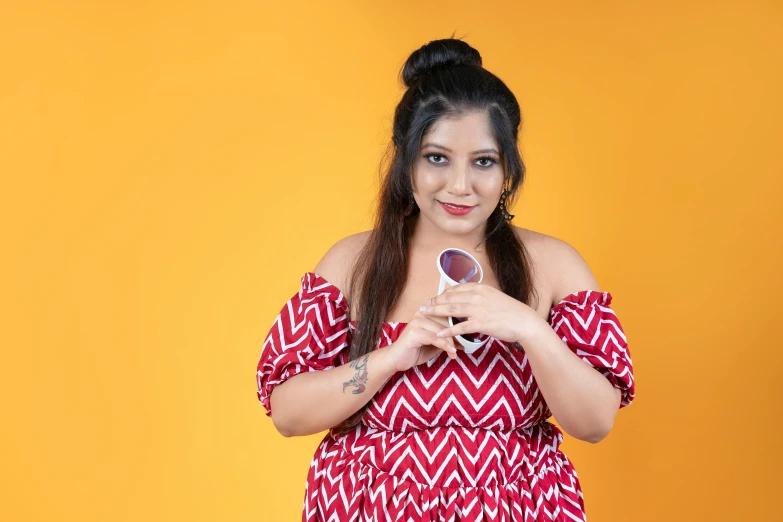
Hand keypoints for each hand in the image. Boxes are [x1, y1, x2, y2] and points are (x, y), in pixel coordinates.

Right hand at [384, 310, 459, 372]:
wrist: (397, 359)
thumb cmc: (417, 349)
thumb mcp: (436, 342)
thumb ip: (447, 336)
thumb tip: (465, 338)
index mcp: (427, 311)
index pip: (448, 311)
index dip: (459, 321)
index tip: (470, 332)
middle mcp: (422, 313)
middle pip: (446, 320)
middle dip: (456, 334)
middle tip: (463, 346)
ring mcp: (417, 321)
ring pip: (442, 329)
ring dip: (451, 342)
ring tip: (455, 351)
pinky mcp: (414, 332)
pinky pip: (435, 338)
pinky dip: (445, 346)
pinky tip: (451, 353)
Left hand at [419, 282, 540, 345]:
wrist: (525, 322)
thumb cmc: (511, 311)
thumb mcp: (494, 298)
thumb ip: (480, 297)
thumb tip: (469, 297)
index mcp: (481, 288)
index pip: (456, 289)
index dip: (442, 294)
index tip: (433, 298)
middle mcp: (478, 296)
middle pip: (450, 297)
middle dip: (434, 302)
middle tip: (422, 306)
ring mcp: (479, 309)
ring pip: (452, 309)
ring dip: (435, 312)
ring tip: (424, 314)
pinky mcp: (481, 323)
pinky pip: (460, 327)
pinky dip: (448, 331)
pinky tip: (439, 334)